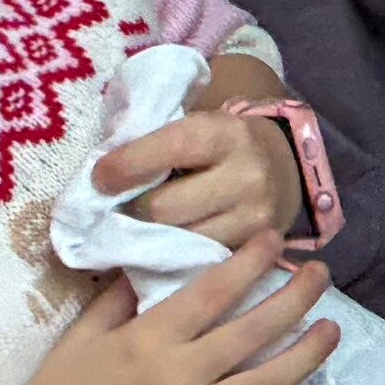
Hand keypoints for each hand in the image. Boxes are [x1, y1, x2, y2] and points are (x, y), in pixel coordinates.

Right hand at [16, 241, 333, 384]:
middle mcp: (181, 379)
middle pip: (254, 332)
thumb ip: (120, 299)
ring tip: (332, 331)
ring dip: (306, 356)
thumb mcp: (80, 337)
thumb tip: (153, 261)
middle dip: (295, 298)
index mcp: (150, 342)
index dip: (249, 261)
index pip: (213, 291)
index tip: (275, 239)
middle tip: (322, 274)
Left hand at [101, 103, 292, 256]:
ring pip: (179, 239)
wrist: (285, 166)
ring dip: (151, 236)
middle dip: (132, 210)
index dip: (126, 166)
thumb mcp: (198, 126)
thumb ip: (156, 142)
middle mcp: (246, 174)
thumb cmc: (223, 144)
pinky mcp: (253, 248)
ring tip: (142, 226)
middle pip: (165, 207)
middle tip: (119, 208)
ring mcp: (254, 217)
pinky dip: (176, 252)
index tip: (99, 178)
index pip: (169, 147)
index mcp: (226, 133)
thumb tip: (102, 173)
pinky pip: (198, 259)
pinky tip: (168, 243)